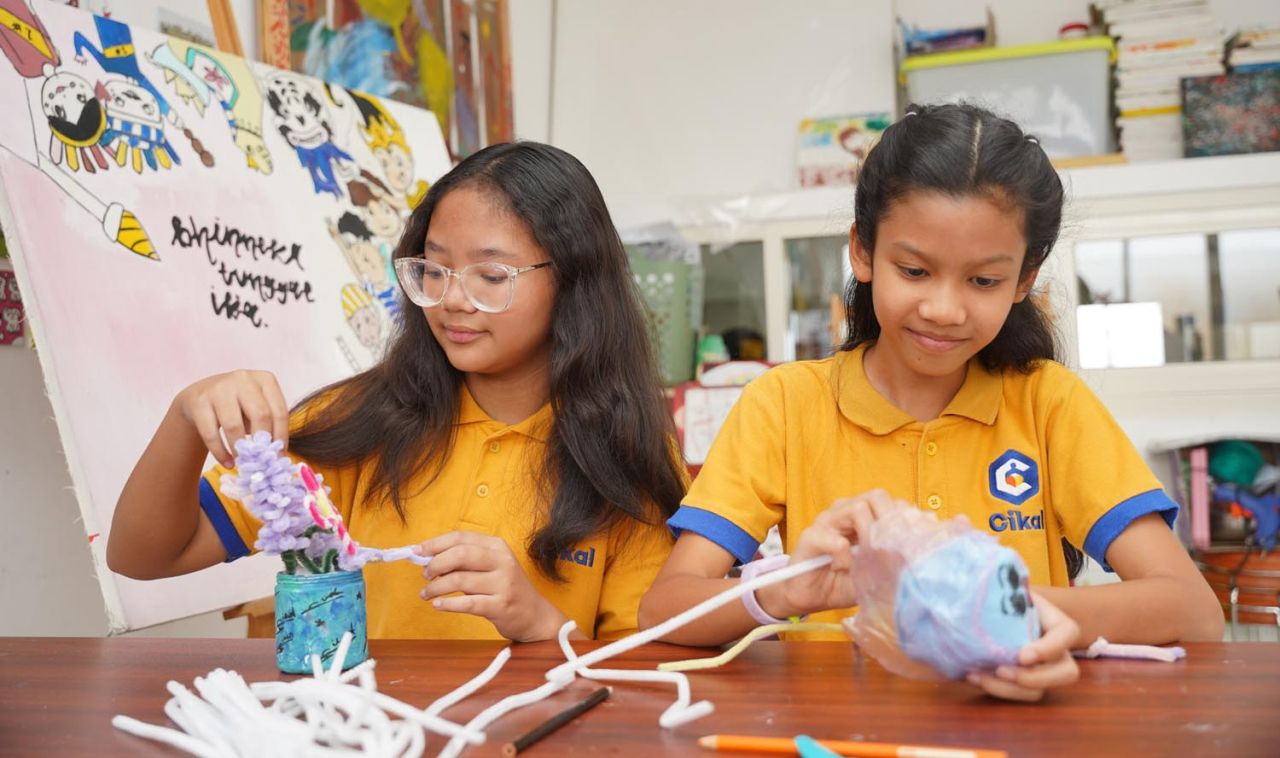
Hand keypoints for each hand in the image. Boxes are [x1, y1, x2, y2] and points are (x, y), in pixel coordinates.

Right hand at [174, 370, 288, 467]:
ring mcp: (219, 388)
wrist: (201, 394)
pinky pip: (211, 433)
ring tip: (244, 464)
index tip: (279, 457)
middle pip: (260, 415)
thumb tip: (278, 457)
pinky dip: (220, 452)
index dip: (281, 437)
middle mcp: (243, 379)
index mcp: (265, 379)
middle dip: (262, 443)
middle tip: (261, 462)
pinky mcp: (199, 401)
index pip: (279, 411)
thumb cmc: (238, 405)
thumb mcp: (257, 407)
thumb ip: (269, 425)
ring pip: (234, 425)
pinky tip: (228, 463)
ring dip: (240, 450)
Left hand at [416, 532, 567, 641]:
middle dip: (436, 564)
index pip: (461, 537)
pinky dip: (448, 604)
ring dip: (436, 587)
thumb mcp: (491, 567)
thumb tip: (429, 558)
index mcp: (497, 546)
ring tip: (426, 594)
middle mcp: (502, 561)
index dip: (436, 543)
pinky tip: (438, 605)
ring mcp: (503, 583)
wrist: (534, 615)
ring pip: (460, 580)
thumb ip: (465, 561)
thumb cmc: (505, 588)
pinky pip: (467, 603)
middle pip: (460, 554)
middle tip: (425, 575)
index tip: (418, 552)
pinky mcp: (501, 606)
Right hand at [757, 489, 909, 618]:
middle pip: (876, 497)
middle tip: (891, 549)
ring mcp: (827, 521)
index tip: (912, 545)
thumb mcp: (875, 571)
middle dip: (889, 522)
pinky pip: (837, 540)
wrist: (807, 596)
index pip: (892, 502)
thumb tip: (922, 547)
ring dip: (869, 535)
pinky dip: (846, 557)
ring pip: (856, 509)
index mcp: (862, 516)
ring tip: (869, 560)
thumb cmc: (843, 581)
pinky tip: (845, 569)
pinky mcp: (810, 536)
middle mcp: (845, 511)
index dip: (905, 521)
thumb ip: (894, 558)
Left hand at [967, 591, 1080, 701]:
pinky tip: (971, 675)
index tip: (1022, 655)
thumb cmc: (1002, 592)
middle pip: (1065, 673)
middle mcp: (1055, 650)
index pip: (1067, 635)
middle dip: (1035, 678)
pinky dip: (995, 689)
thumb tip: (982, 571)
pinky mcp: (1023, 683)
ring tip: (977, 675)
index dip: (1049, 648)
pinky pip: (1017, 695)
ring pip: (1038, 692)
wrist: (990, 608)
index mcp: (1057, 622)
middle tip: (1001, 670)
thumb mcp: (1007, 583)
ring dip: (1007, 689)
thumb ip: (1005, 580)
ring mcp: (1041, 670)